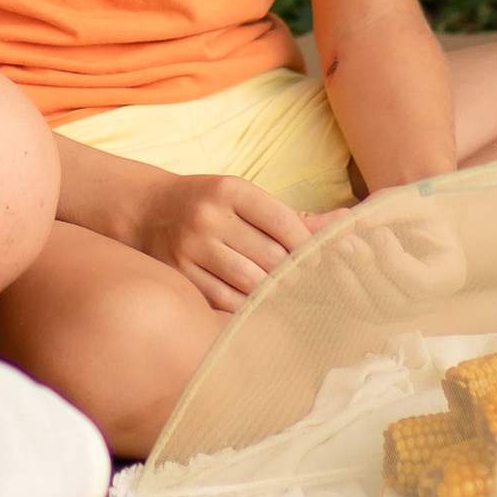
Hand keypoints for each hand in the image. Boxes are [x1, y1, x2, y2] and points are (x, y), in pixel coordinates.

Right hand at [125, 168, 316, 312]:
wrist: (147, 211)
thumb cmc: (210, 205)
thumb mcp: (246, 199)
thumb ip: (296, 217)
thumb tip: (349, 222)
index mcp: (230, 190)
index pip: (283, 221)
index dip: (307, 246)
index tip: (316, 259)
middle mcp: (208, 217)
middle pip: (270, 257)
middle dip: (294, 273)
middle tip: (305, 282)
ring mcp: (191, 247)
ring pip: (250, 282)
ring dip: (272, 293)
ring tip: (281, 293)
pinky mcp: (179, 274)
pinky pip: (225, 300)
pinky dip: (245, 306)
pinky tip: (253, 302)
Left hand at [300, 201, 469, 317]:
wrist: (418, 227)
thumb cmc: (420, 214)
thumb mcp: (414, 202)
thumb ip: (390, 210)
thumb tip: (356, 220)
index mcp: (448, 275)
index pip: (422, 284)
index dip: (396, 263)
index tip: (380, 233)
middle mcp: (426, 302)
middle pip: (394, 302)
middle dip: (366, 271)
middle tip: (346, 240)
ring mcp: (401, 311)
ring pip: (371, 310)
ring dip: (347, 280)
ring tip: (334, 248)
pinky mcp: (376, 310)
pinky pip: (354, 307)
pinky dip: (339, 284)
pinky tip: (331, 257)